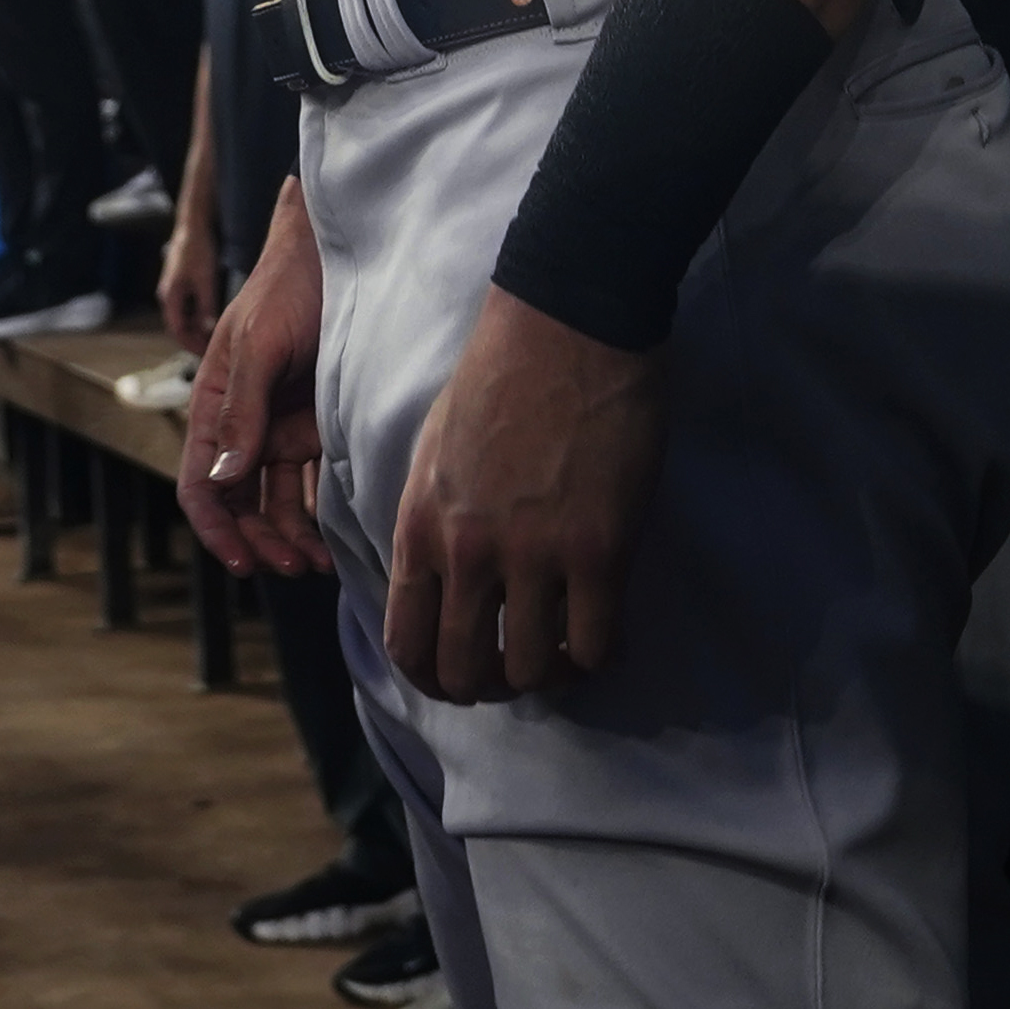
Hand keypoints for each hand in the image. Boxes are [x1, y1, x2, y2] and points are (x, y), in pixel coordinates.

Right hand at [158, 181, 226, 354]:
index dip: (192, 346)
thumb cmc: (198, 249)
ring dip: (198, 330)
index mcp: (170, 297)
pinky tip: (214, 319)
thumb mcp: (205, 280)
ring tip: (217, 338)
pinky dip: (199, 317)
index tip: (209, 355)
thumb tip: (209, 331)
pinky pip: (189, 308)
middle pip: (180, 327)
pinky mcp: (181, 284)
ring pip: (185, 318)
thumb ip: (206, 306)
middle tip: (215, 351)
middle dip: (196, 341)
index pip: (178, 332)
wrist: (193, 224)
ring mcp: (174, 290)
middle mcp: (168, 296)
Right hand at [177, 178, 329, 574]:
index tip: (242, 561)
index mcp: (212, 403)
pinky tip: (335, 537)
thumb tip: (223, 479)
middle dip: (258, 540)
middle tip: (291, 567)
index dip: (216, 528)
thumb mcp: (259, 342)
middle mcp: (242, 424)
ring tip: (317, 563)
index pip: (200, 483)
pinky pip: (310, 483)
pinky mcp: (317, 427)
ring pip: (274, 501)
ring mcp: (280, 428)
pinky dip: (316, 514)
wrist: (340, 255)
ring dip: (288, 536)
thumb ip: (242, 410)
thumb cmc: (289, 286)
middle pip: (237, 502)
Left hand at [384, 284, 666, 702]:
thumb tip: (445, 582)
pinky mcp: (598, 548)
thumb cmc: (501, 372)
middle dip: (489, 688)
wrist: (568, 320)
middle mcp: (468, 551)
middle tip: (517, 670)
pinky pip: (596, 646)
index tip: (461, 674)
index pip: (406, 643)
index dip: (434, 679)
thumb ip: (435, 523)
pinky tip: (603, 631)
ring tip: (565, 651)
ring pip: (531, 669)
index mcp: (421, 525)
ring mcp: (534, 554)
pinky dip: (599, 657)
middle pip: (465, 672)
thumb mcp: (435, 451)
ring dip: (549, 675)